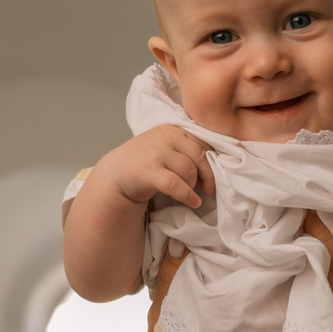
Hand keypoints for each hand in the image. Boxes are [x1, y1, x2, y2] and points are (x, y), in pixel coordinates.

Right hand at [96, 126, 212, 210]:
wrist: (116, 172)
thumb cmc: (146, 161)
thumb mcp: (167, 146)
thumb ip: (186, 147)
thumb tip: (216, 162)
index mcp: (174, 129)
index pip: (203, 142)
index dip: (211, 161)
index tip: (211, 175)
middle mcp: (166, 137)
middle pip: (199, 156)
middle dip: (207, 175)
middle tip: (208, 188)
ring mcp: (156, 153)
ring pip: (189, 170)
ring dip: (193, 186)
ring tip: (192, 193)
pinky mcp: (148, 171)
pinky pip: (176, 185)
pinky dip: (188, 195)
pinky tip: (193, 202)